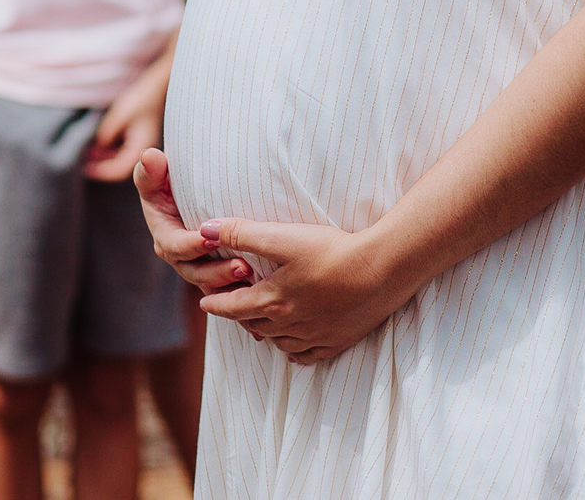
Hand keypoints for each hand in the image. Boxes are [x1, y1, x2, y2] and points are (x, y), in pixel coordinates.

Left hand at [86, 85, 163, 183]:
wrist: (157, 88)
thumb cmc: (141, 99)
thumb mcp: (120, 115)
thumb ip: (107, 133)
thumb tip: (97, 148)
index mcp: (141, 148)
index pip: (121, 170)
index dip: (103, 171)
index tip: (87, 168)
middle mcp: (142, 151)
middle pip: (120, 168)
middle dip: (101, 166)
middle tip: (84, 161)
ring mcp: (140, 146)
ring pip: (120, 160)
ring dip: (105, 158)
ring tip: (88, 152)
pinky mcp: (137, 140)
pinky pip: (122, 152)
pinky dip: (109, 150)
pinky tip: (98, 144)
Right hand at [133, 149, 252, 293]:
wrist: (193, 196)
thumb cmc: (169, 184)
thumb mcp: (156, 177)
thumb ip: (151, 170)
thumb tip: (150, 156)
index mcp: (165, 239)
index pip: (176, 247)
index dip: (192, 245)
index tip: (210, 238)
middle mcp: (181, 260)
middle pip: (198, 272)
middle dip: (219, 271)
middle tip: (243, 266)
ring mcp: (200, 270)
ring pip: (215, 285)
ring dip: (233, 282)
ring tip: (253, 273)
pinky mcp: (218, 275)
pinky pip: (228, 292)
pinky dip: (241, 294)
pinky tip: (259, 292)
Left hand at [195, 217, 402, 364]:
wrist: (380, 272)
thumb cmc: (331, 251)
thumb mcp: (282, 237)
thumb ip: (242, 233)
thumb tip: (205, 229)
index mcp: (272, 301)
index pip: (233, 307)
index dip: (216, 304)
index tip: (204, 304)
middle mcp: (289, 325)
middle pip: (253, 324)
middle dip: (238, 316)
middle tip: (229, 308)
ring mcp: (314, 337)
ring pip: (278, 341)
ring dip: (263, 332)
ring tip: (256, 323)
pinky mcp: (337, 340)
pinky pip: (307, 354)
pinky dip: (294, 350)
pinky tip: (292, 346)